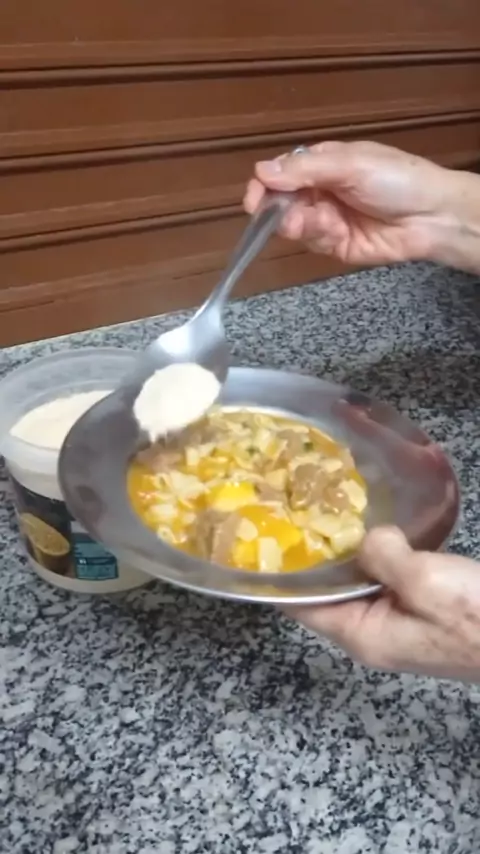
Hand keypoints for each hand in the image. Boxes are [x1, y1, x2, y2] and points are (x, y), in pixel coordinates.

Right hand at [244, 140, 479, 268]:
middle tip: (289, 216)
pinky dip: (317, 236)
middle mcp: (320, 190)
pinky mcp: (335, 245)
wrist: (431, 216)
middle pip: (281, 202)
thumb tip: (261, 170)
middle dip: (282, 210)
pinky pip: (313, 242)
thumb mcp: (350, 164)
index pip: (281, 173)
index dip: (264, 186)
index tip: (254, 201)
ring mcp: (327, 219)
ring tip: (322, 221)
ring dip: (301, 224)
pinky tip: (333, 230)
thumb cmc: (395, 179)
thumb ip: (305, 169)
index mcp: (322, 163)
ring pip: (294, 225)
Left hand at [284, 527, 479, 681]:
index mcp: (363, 634)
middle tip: (291, 508)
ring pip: (356, 583)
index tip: (262, 534)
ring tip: (321, 508)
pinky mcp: (420, 609)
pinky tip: (371, 525)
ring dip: (344, 551)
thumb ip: (385, 557)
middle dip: (310, 555)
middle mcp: (372, 632)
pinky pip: (384, 579)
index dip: (280, 573)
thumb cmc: (479, 620)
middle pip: (326, 593)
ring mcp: (397, 622)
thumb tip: (366, 538)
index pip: (301, 606)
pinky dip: (374, 554)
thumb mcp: (427, 583)